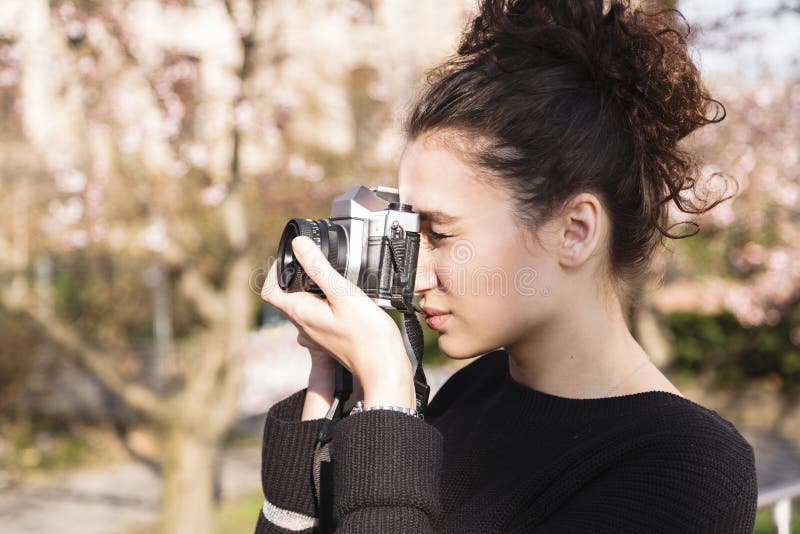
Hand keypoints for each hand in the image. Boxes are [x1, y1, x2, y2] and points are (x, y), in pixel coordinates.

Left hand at [262, 236, 415, 409]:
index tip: (292, 257)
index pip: (269, 291)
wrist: (384, 368)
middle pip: (287, 296)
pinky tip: (346, 296)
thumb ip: (318, 267)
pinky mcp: (332, 337)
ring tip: (333, 275)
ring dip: (313, 288)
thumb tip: (298, 245)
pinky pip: (320, 315)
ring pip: (305, 305)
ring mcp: (318, 334)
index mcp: (301, 313)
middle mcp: (305, 326)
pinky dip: (327, 301)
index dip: (275, 270)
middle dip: (297, 275)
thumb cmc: (367, 335)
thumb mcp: (343, 293)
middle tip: (315, 260)